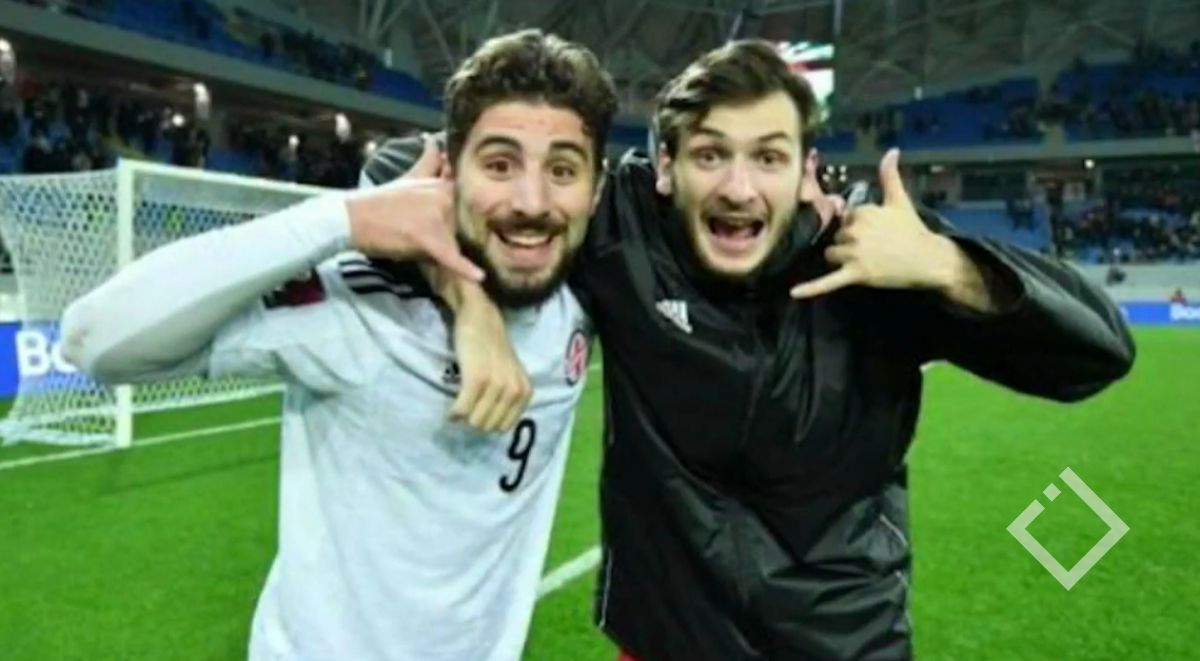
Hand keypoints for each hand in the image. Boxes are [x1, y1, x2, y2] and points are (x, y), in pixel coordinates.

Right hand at [346, 135, 483, 281]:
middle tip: (468, 241)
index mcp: (440, 185)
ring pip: (458, 239)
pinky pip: (450, 256)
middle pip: (466, 222)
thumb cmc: (380, 201)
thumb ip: (428, 163)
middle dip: (469, 233)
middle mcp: (442, 197)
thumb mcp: (408, 177)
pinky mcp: (428, 238)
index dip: (478, 211)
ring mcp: (436, 217)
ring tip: (464, 260)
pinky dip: (465, 269)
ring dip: (461, 250)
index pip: (468, 198)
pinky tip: (479, 277)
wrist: (351, 218)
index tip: (490, 214)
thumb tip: (434, 141)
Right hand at [448, 296, 532, 432]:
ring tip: (459, 405)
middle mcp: (515, 390)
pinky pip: (462, 409)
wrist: (481, 319)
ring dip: (463, 418)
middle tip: (466, 407)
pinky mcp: (477, 379)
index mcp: (526, 391)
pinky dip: (454, 413)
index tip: (477, 413)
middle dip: (474, 420)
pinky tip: (451, 409)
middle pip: (489, 427)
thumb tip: (493, 428)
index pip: (504, 426)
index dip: (488, 422)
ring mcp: (497, 385)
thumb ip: (509, 398)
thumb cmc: (493, 348)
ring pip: (475, 421)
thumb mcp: (512, 375)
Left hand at [790, 149, 958, 298]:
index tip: (875, 231)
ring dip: (841, 259)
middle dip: (848, 242)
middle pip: (835, 237)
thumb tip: (892, 150)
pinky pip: (827, 282)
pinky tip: (793, 293)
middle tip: (874, 248)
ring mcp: (854, 254)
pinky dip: (811, 289)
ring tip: (866, 261)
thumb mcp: (899, 200)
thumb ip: (889, 176)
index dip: (856, 226)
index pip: (844, 218)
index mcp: (861, 212)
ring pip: (830, 254)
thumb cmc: (913, 230)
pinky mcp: (855, 274)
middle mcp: (855, 231)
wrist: (929, 260)